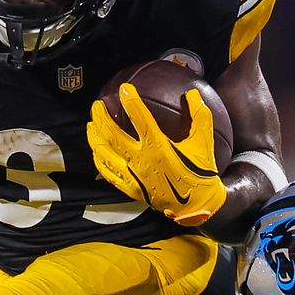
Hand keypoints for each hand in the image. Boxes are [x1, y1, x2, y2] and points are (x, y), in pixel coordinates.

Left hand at [87, 84, 226, 226]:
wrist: (197, 205)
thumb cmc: (200, 172)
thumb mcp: (204, 142)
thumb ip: (200, 116)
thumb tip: (193, 93)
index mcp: (160, 148)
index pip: (140, 119)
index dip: (131, 102)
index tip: (124, 88)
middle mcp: (142, 161)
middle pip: (113, 135)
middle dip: (102, 117)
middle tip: (97, 105)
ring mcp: (134, 176)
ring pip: (105, 154)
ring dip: (95, 137)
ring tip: (90, 124)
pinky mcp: (131, 189)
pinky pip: (108, 173)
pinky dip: (99, 160)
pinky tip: (96, 151)